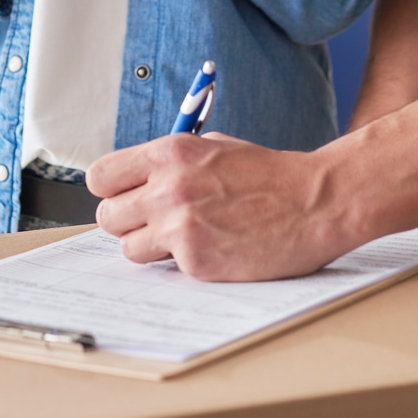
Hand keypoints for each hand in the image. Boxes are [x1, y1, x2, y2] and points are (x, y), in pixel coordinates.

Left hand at [85, 133, 358, 280]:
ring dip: (151, 248)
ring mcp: (180, 226)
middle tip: (156, 223)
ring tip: (186, 238)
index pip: (101, 177)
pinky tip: (215, 248)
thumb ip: (170, 163)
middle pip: (107, 217)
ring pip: (129, 248)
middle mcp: (167, 188)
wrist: (317, 201)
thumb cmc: (270, 175)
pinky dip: (186, 263)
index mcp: (169, 153)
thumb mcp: (214, 148)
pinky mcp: (196, 261)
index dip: (113, 191)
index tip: (127, 197)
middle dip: (128, 222)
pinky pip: (166, 268)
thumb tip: (136, 180)